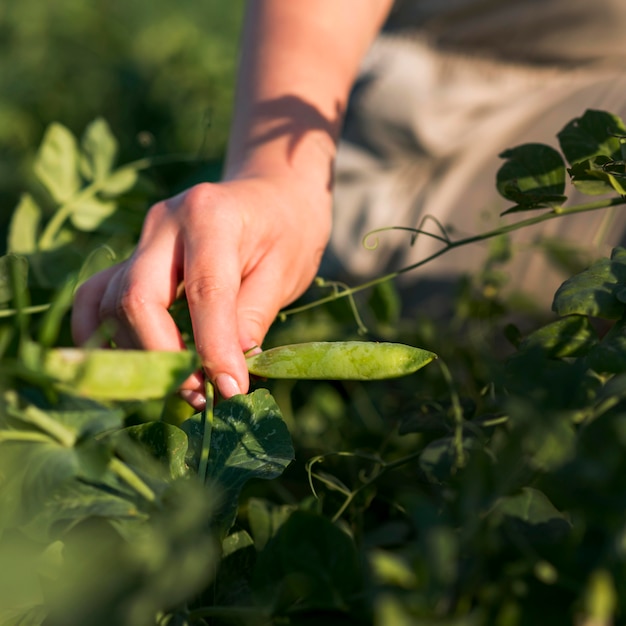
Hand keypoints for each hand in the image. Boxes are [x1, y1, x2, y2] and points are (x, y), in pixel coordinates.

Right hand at [71, 175, 331, 407]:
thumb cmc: (285, 232)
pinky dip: (105, 335)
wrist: (269, 197)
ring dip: (141, 356)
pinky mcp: (131, 255)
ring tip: (185, 386)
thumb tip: (224, 375)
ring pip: (110, 304)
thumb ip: (251, 318)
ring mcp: (141, 238)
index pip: (204, 291)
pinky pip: (96, 297)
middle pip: (137, 298)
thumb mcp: (284, 273)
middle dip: (164, 358)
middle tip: (201, 395)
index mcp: (212, 216)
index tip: (231, 390)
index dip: (213, 348)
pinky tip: (135, 365)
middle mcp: (164, 222)